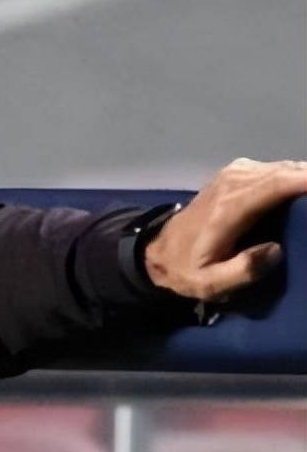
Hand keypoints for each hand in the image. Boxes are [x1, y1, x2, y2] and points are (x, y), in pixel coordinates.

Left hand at [145, 158, 306, 300]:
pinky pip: (277, 169)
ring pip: (286, 168)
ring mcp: (236, 173)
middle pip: (289, 171)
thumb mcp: (210, 283)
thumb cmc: (186, 270)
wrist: (158, 251)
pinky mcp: (239, 172)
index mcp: (230, 207)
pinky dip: (297, 177)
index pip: (279, 183)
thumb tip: (276, 250)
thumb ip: (243, 270)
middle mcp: (234, 181)